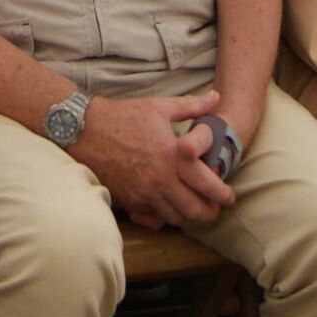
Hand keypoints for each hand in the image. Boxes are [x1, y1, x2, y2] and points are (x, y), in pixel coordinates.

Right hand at [69, 90, 233, 229]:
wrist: (86, 130)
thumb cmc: (125, 116)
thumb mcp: (161, 106)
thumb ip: (193, 106)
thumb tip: (217, 97)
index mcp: (173, 157)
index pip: (207, 184)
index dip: (223, 193)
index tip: (230, 196)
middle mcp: (160, 180)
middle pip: (194, 209)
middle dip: (209, 212)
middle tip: (216, 209)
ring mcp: (143, 193)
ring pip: (174, 217)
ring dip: (187, 216)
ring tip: (195, 209)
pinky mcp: (128, 200)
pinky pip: (152, 219)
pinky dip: (163, 218)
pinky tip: (168, 210)